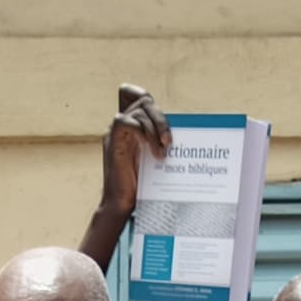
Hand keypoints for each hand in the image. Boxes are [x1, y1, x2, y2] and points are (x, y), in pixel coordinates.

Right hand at [96, 84, 170, 221]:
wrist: (122, 206)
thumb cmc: (141, 187)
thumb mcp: (155, 159)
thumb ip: (162, 141)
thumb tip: (188, 133)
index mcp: (132, 126)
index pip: (135, 95)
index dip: (144, 94)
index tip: (159, 113)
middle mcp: (123, 126)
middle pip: (143, 101)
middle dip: (161, 118)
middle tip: (169, 142)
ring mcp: (116, 133)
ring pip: (138, 110)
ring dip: (156, 128)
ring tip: (163, 151)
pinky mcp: (113, 142)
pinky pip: (126, 122)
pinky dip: (143, 132)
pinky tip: (153, 151)